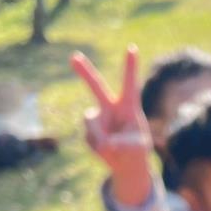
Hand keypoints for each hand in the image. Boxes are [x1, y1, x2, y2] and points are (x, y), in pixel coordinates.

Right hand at [71, 46, 153, 205]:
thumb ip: (123, 144)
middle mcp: (111, 107)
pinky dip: (97, 148)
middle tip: (74, 56)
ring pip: (90, 120)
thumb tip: (105, 143)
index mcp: (129, 106)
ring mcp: (98, 118)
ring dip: (99, 136)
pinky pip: (89, 137)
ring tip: (111, 148)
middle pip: (97, 86)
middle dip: (85, 71)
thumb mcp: (137, 148)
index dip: (130, 66)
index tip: (132, 47)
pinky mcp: (89, 130)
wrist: (124, 162)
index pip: (130, 84)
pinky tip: (105, 151)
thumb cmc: (136, 150)